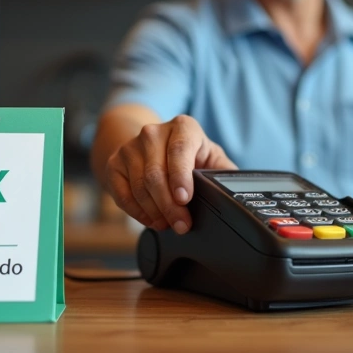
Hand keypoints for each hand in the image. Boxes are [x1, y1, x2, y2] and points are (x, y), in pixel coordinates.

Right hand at [106, 115, 235, 233]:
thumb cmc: (188, 154)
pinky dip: (138, 212)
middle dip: (170, 206)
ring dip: (155, 212)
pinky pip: (122, 194)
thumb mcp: (210, 157)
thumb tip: (237, 191)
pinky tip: (152, 219)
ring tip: (169, 224)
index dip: (181, 176)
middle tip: (182, 225)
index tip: (184, 199)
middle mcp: (153, 132)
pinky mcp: (114, 162)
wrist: (151, 145)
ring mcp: (130, 147)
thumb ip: (224, 171)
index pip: (179, 150)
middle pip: (157, 174)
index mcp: (182, 127)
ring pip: (140, 186)